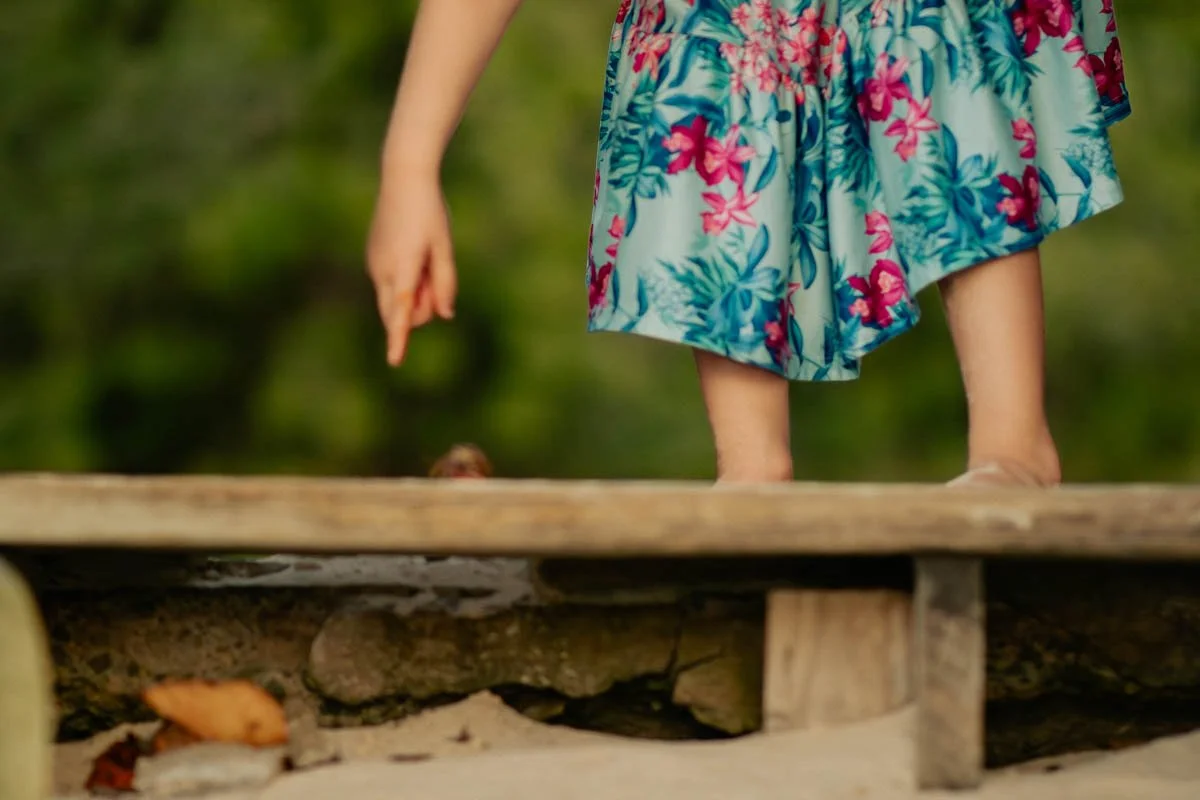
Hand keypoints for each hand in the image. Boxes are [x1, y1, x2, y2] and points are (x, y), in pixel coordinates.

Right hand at [366, 174, 457, 365]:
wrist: (403, 178)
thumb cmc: (430, 212)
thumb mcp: (445, 247)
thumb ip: (446, 283)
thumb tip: (445, 315)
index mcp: (402, 267)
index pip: (401, 312)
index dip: (399, 339)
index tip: (394, 361)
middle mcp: (382, 270)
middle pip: (398, 313)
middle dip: (418, 312)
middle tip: (434, 279)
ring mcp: (375, 264)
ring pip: (395, 300)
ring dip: (414, 294)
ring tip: (425, 260)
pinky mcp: (374, 258)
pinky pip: (391, 285)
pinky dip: (406, 283)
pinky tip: (415, 254)